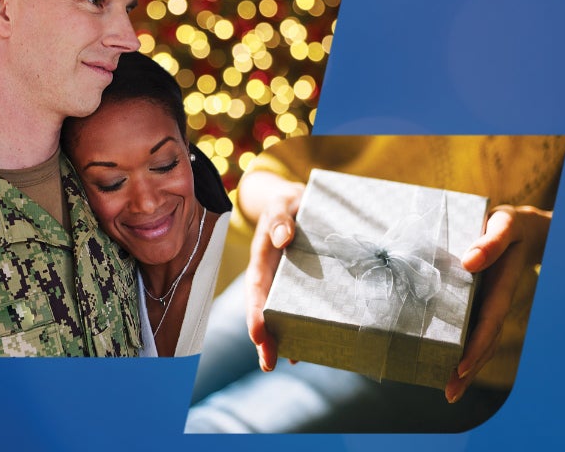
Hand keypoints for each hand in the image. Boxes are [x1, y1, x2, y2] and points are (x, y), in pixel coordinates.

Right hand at [239, 172, 304, 371]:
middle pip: (263, 309)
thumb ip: (280, 217)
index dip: (255, 312)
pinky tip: (309, 347)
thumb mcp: (283, 202)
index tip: (257, 333)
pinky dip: (302, 327)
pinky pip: (301, 308)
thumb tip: (282, 238)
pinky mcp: (303, 284)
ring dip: (280, 338)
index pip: (256, 288)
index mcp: (263, 257)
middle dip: (263, 337)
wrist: (299, 202)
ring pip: (280, 313)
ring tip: (286, 362)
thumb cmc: (289, 202)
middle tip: (268, 363)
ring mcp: (286, 282)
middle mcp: (272, 275)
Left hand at [445, 204, 550, 402]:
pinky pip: (471, 328)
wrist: (520, 227)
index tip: (461, 367)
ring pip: (478, 340)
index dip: (476, 346)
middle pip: (483, 341)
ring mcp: (487, 304)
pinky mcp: (478, 302)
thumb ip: (491, 241)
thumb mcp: (505, 224)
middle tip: (450, 393)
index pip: (489, 323)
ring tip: (448, 390)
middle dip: (468, 369)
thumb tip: (469, 262)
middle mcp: (494, 301)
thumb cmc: (510, 224)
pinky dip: (460, 348)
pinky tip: (445, 362)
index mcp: (501, 287)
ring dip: (464, 366)